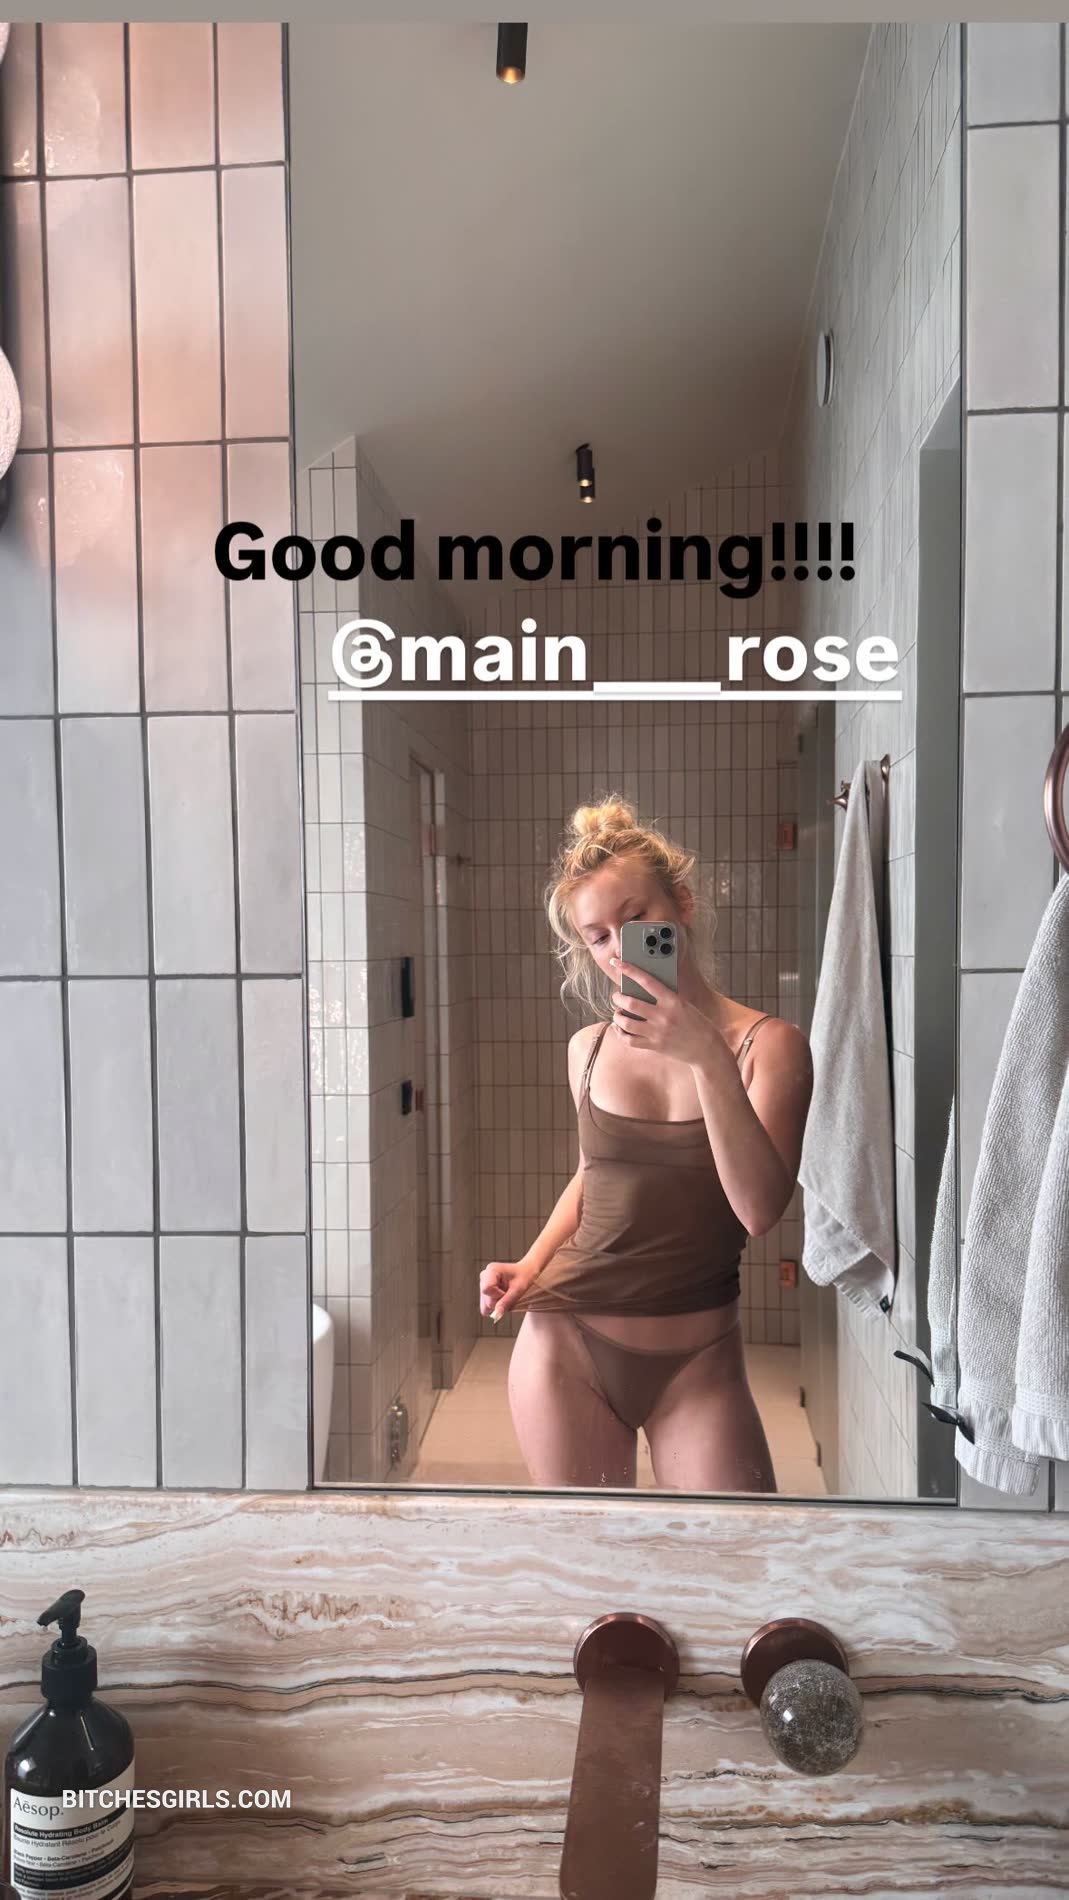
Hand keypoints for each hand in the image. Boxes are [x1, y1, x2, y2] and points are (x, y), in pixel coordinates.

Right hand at [479, 1258, 537, 1320]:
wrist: (526, 1272)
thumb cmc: (524, 1277)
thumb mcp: (518, 1289)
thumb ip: (506, 1302)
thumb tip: (496, 1315)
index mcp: (491, 1270)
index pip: (486, 1289)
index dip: (497, 1295)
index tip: (507, 1292)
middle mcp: (484, 1276)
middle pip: (486, 1299)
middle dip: (498, 1301)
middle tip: (509, 1294)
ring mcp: (483, 1284)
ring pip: (485, 1305)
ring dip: (497, 1304)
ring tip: (506, 1295)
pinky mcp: (485, 1292)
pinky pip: (486, 1307)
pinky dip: (496, 1305)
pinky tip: (503, 1297)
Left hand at [608, 955, 730, 1070]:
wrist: (707, 1048)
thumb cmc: (696, 1023)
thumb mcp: (683, 1005)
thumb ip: (664, 998)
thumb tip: (640, 991)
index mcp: (673, 1000)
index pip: (647, 981)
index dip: (629, 970)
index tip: (617, 963)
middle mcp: (664, 1015)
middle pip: (631, 1003)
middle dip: (618, 998)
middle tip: (616, 996)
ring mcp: (658, 1032)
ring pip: (626, 1022)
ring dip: (617, 1016)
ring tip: (617, 1013)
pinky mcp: (655, 1046)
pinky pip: (630, 1040)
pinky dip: (620, 1033)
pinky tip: (619, 1028)